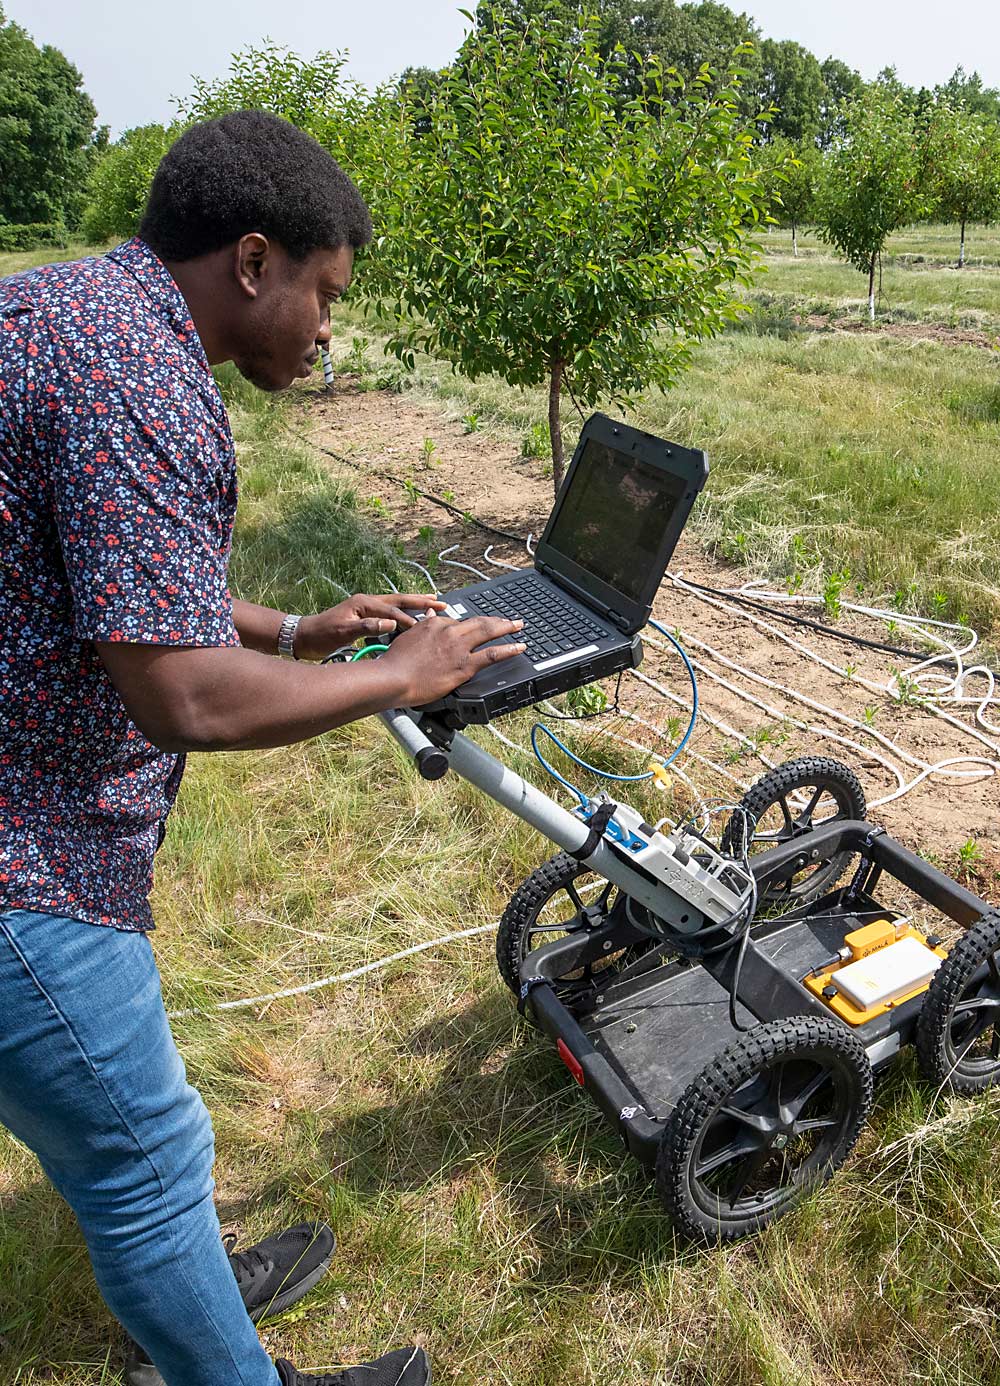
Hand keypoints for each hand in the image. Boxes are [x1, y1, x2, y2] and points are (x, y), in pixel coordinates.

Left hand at [294, 593, 446, 660]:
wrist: (304, 637)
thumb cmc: (321, 635)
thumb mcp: (344, 631)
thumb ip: (368, 626)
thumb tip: (392, 623)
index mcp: (364, 603)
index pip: (393, 610)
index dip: (409, 619)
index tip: (424, 628)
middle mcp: (367, 601)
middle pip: (400, 600)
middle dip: (421, 602)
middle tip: (441, 602)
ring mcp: (366, 607)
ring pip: (397, 604)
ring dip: (415, 604)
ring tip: (433, 603)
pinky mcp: (365, 615)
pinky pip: (390, 611)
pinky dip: (404, 612)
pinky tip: (411, 616)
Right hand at [380, 612, 526, 705]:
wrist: (392, 678)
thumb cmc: (396, 662)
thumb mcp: (408, 636)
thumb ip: (423, 625)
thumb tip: (430, 614)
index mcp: (435, 624)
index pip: (457, 622)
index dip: (468, 628)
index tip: (475, 630)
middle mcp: (449, 631)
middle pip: (479, 621)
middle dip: (497, 620)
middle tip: (510, 620)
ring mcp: (459, 647)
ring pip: (489, 632)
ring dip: (507, 627)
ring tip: (519, 626)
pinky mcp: (464, 665)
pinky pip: (492, 654)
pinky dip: (509, 649)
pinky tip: (519, 648)